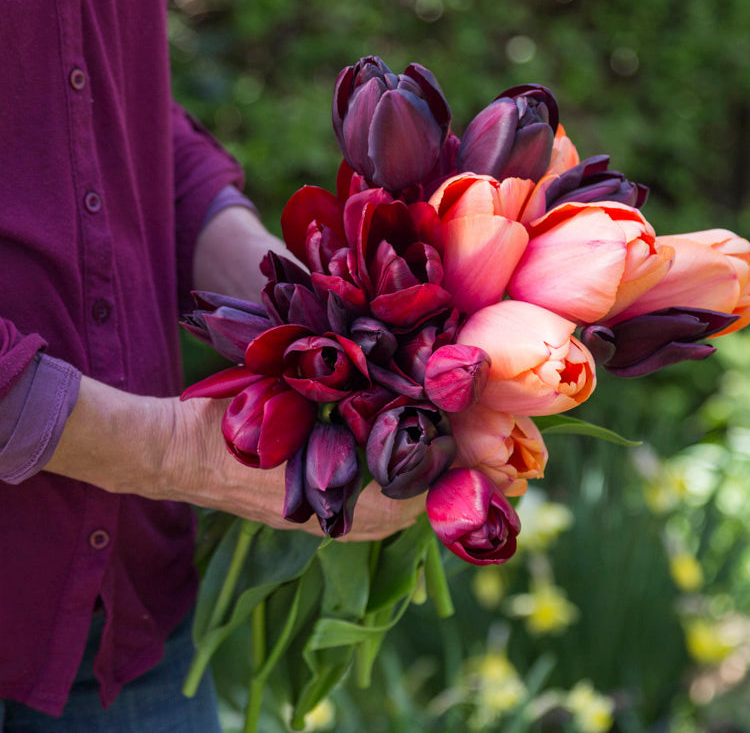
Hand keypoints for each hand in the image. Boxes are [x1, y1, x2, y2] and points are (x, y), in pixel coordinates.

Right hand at [45, 377, 423, 540]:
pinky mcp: (289, 513)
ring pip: (368, 523)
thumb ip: (319, 385)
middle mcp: (313, 516)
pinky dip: (369, 500)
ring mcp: (300, 519)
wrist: (166, 454)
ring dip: (396, 500)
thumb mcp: (271, 394)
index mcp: (314, 493)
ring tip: (419, 464)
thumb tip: (370, 362)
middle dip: (420, 494)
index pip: (392, 503)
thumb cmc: (216, 424)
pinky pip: (344, 517)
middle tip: (442, 457)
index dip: (426, 481)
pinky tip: (375, 469)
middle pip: (388, 522)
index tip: (447, 452)